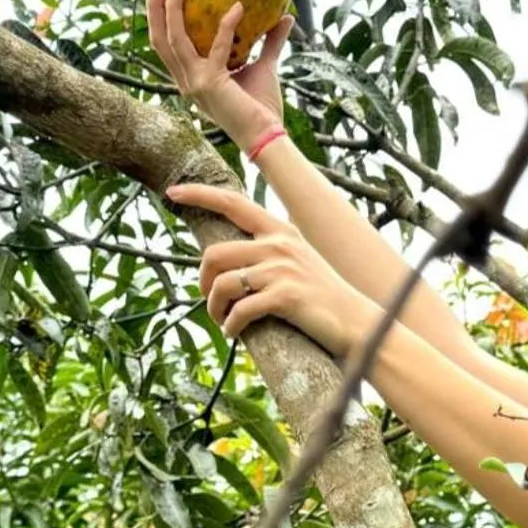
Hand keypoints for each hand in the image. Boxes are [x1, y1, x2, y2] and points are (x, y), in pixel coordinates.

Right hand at [147, 0, 294, 155]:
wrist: (267, 137)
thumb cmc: (262, 107)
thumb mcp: (263, 67)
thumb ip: (270, 41)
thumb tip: (285, 16)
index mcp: (191, 79)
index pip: (165, 45)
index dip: (159, 17)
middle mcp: (186, 81)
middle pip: (159, 39)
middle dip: (155, 7)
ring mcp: (195, 83)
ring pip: (174, 39)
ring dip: (174, 8)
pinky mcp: (211, 84)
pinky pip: (217, 47)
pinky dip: (227, 25)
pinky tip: (239, 7)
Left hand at [169, 183, 378, 356]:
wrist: (355, 321)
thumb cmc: (321, 295)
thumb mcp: (296, 260)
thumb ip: (266, 251)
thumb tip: (224, 258)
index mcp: (279, 230)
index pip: (233, 202)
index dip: (200, 194)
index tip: (172, 192)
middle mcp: (278, 244)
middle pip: (214, 254)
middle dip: (202, 281)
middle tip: (208, 300)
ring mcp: (282, 269)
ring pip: (222, 284)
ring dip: (214, 309)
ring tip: (222, 321)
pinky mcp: (285, 295)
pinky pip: (239, 311)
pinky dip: (230, 326)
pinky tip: (234, 334)